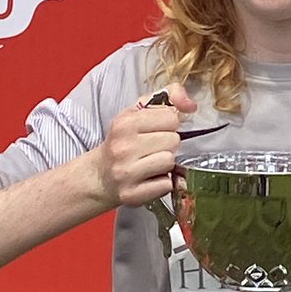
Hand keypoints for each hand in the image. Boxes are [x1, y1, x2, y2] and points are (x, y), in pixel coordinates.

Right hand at [93, 83, 196, 208]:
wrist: (99, 175)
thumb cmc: (123, 141)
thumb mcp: (138, 111)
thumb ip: (168, 96)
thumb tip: (191, 105)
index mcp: (125, 123)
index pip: (171, 117)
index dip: (169, 124)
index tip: (157, 130)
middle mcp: (123, 147)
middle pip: (173, 141)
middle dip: (168, 144)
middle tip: (153, 148)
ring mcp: (126, 173)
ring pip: (170, 162)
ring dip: (166, 164)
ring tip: (152, 163)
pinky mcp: (132, 195)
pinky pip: (166, 185)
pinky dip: (163, 182)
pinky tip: (150, 178)